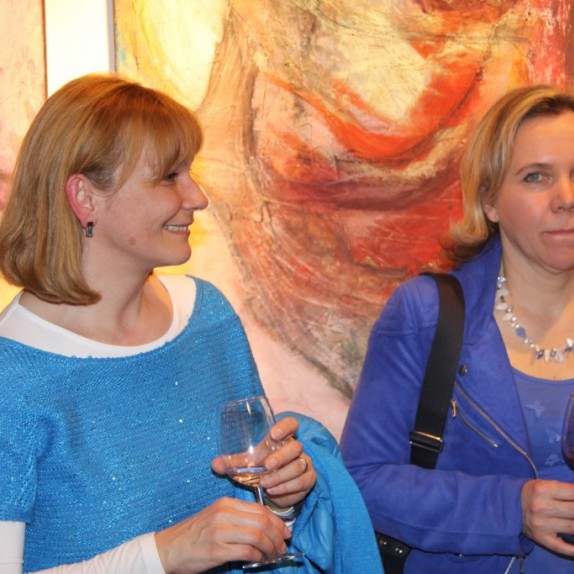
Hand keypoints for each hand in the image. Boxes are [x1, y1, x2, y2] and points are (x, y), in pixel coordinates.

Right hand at [154, 497, 290, 573]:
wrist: (169, 548)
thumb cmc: (195, 535)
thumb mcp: (217, 517)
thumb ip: (238, 518)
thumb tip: (265, 527)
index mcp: (226, 503)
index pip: (260, 509)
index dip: (277, 522)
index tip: (285, 532)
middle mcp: (224, 513)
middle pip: (262, 521)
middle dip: (277, 536)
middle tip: (282, 546)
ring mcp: (220, 531)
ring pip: (258, 535)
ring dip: (270, 547)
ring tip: (273, 555)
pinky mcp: (216, 549)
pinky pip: (246, 551)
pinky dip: (258, 556)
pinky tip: (259, 560)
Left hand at [212, 416, 315, 509]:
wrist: (276, 490)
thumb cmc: (262, 469)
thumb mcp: (249, 464)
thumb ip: (233, 463)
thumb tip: (214, 464)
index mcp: (282, 439)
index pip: (291, 424)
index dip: (285, 427)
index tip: (273, 435)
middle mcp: (295, 449)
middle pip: (296, 447)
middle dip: (281, 457)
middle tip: (267, 465)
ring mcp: (304, 463)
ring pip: (298, 465)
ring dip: (281, 475)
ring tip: (265, 483)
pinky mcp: (308, 479)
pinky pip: (302, 481)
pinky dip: (287, 487)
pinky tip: (273, 491)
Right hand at [521, 479, 573, 555]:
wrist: (509, 504)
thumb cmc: (533, 493)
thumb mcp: (546, 484)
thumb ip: (566, 489)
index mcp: (542, 489)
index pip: (573, 492)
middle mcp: (541, 507)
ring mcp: (541, 525)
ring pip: (572, 528)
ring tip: (573, 520)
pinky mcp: (541, 538)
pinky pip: (562, 547)